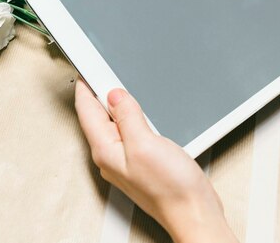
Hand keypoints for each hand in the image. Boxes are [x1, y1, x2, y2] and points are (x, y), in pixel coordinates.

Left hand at [74, 80, 238, 242]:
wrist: (193, 211)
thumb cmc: (171, 188)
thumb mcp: (145, 143)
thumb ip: (127, 116)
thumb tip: (115, 95)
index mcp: (106, 150)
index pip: (86, 110)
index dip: (85, 85)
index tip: (87, 67)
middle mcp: (111, 156)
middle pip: (97, 116)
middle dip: (99, 93)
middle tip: (103, 70)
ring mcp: (126, 160)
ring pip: (114, 124)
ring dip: (117, 105)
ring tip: (120, 86)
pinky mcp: (142, 162)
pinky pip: (130, 133)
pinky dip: (132, 118)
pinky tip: (141, 112)